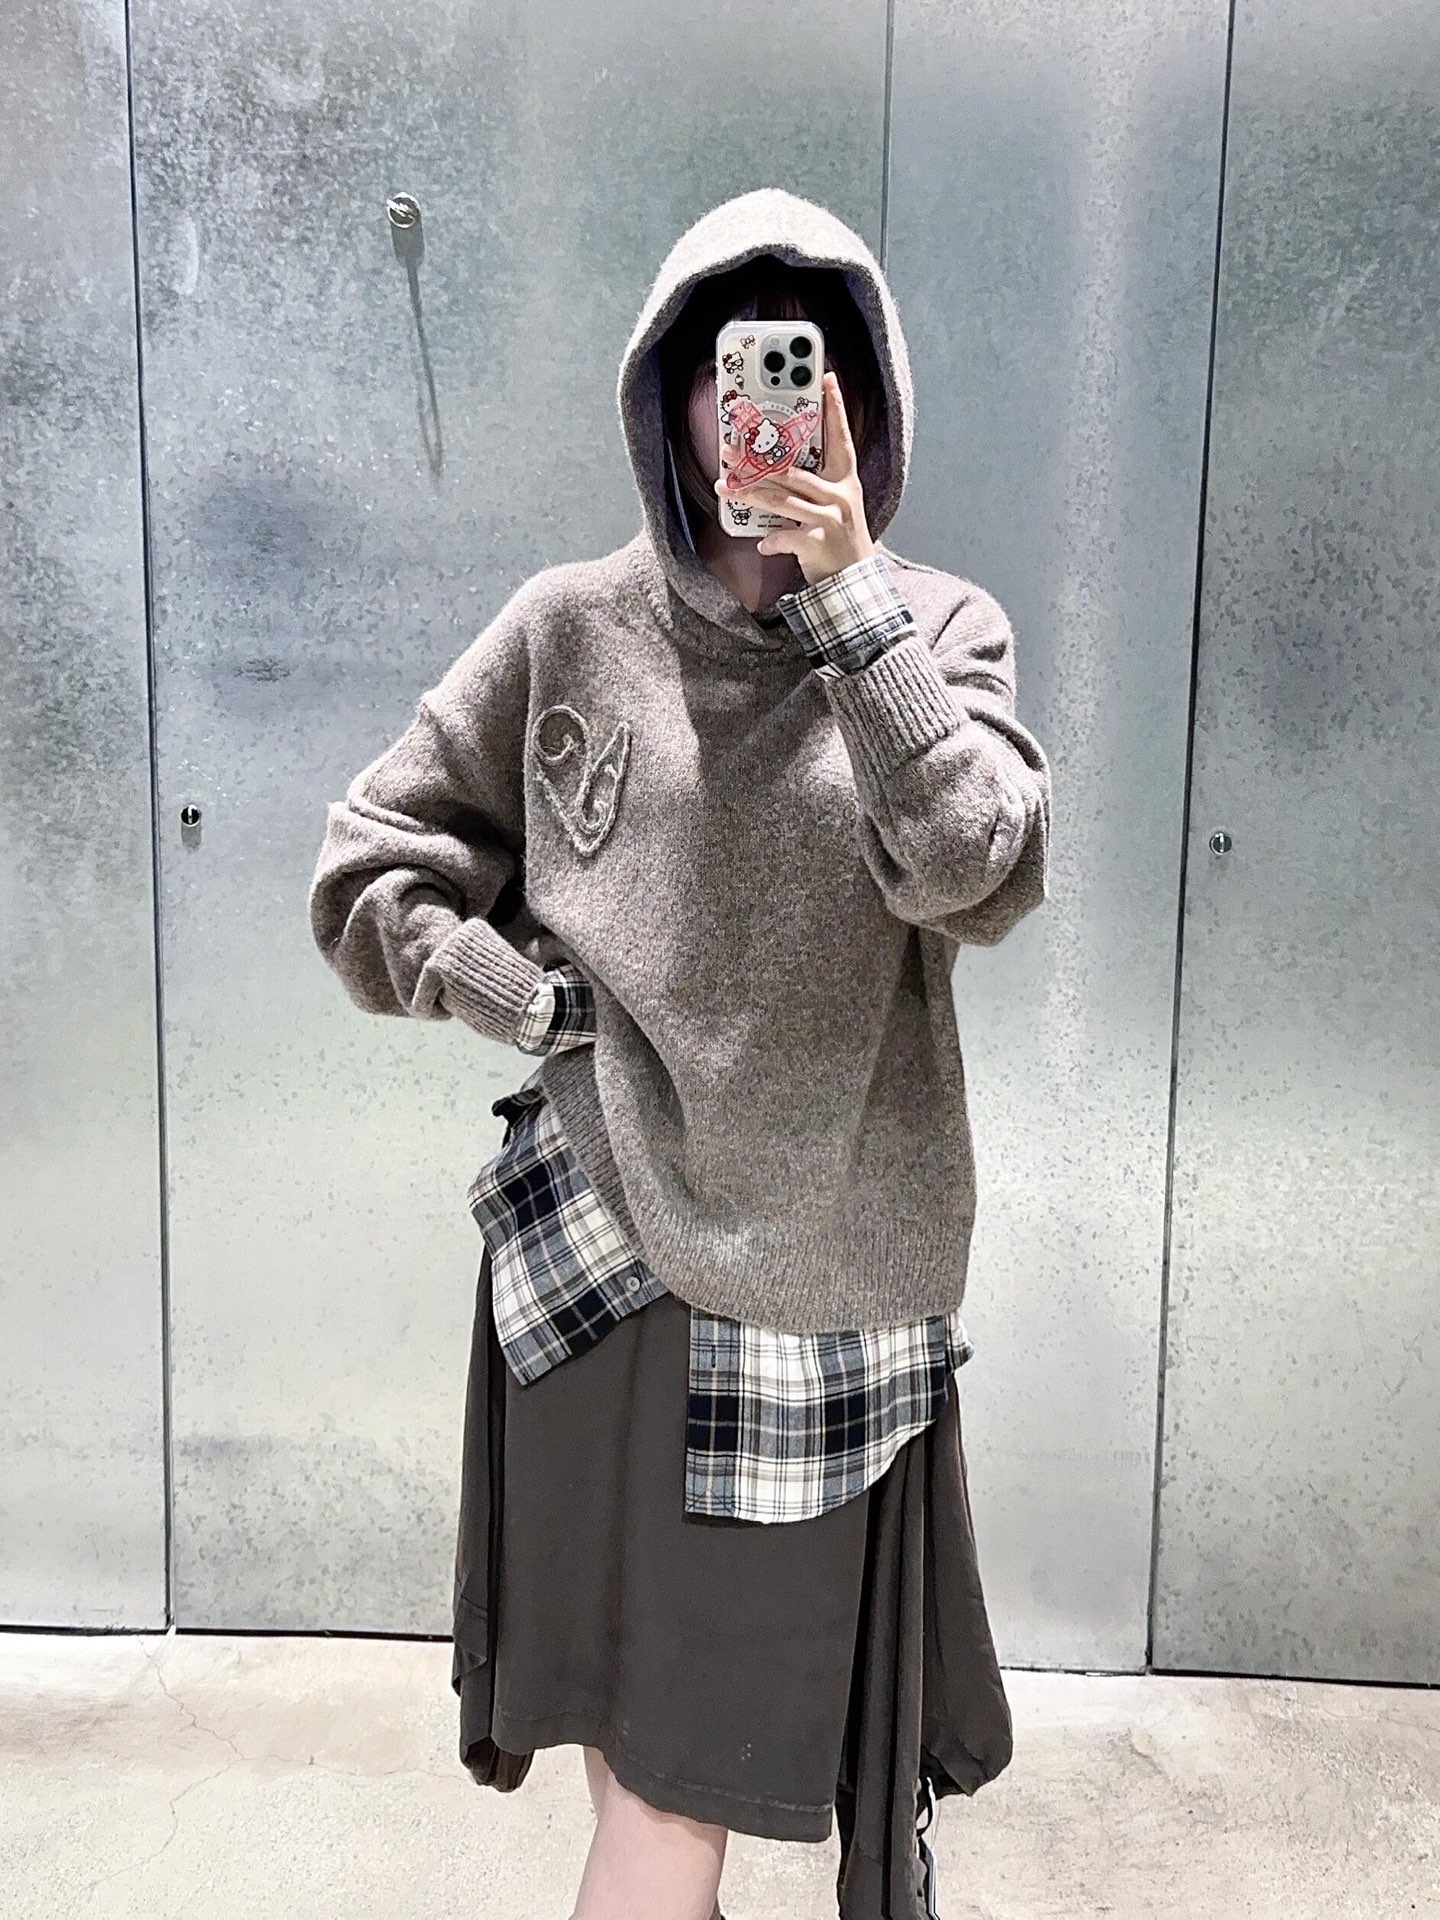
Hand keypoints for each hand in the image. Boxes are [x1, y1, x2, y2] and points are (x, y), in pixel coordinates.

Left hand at [714, 371, 874, 584]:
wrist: (854, 579)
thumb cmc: (840, 538)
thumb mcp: (838, 503)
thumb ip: (815, 483)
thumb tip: (777, 465)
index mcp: (844, 480)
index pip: (840, 437)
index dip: (835, 408)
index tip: (827, 380)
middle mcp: (838, 495)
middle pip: (791, 470)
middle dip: (756, 458)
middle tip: (729, 449)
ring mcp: (829, 518)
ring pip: (781, 500)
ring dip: (749, 493)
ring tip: (725, 487)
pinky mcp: (818, 543)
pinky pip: (785, 535)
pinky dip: (771, 540)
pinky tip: (762, 543)